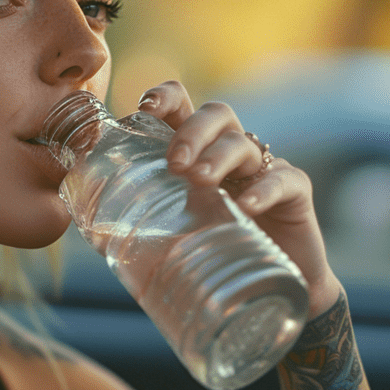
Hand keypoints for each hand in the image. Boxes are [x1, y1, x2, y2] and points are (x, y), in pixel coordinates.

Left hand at [136, 81, 340, 315]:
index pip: (183, 107)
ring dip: (218, 157)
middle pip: (216, 114)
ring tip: (199, 181)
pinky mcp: (296, 191)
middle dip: (192, 131)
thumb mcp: (181, 233)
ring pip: (243, 143)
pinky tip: (249, 207)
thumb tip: (94, 238)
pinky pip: (283, 179)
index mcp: (199, 153)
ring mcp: (265, 168)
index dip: (166, 98)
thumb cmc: (218, 253)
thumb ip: (146, 226)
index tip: (144, 108)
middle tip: (174, 163)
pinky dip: (265, 189)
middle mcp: (231, 152)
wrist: (269, 291)